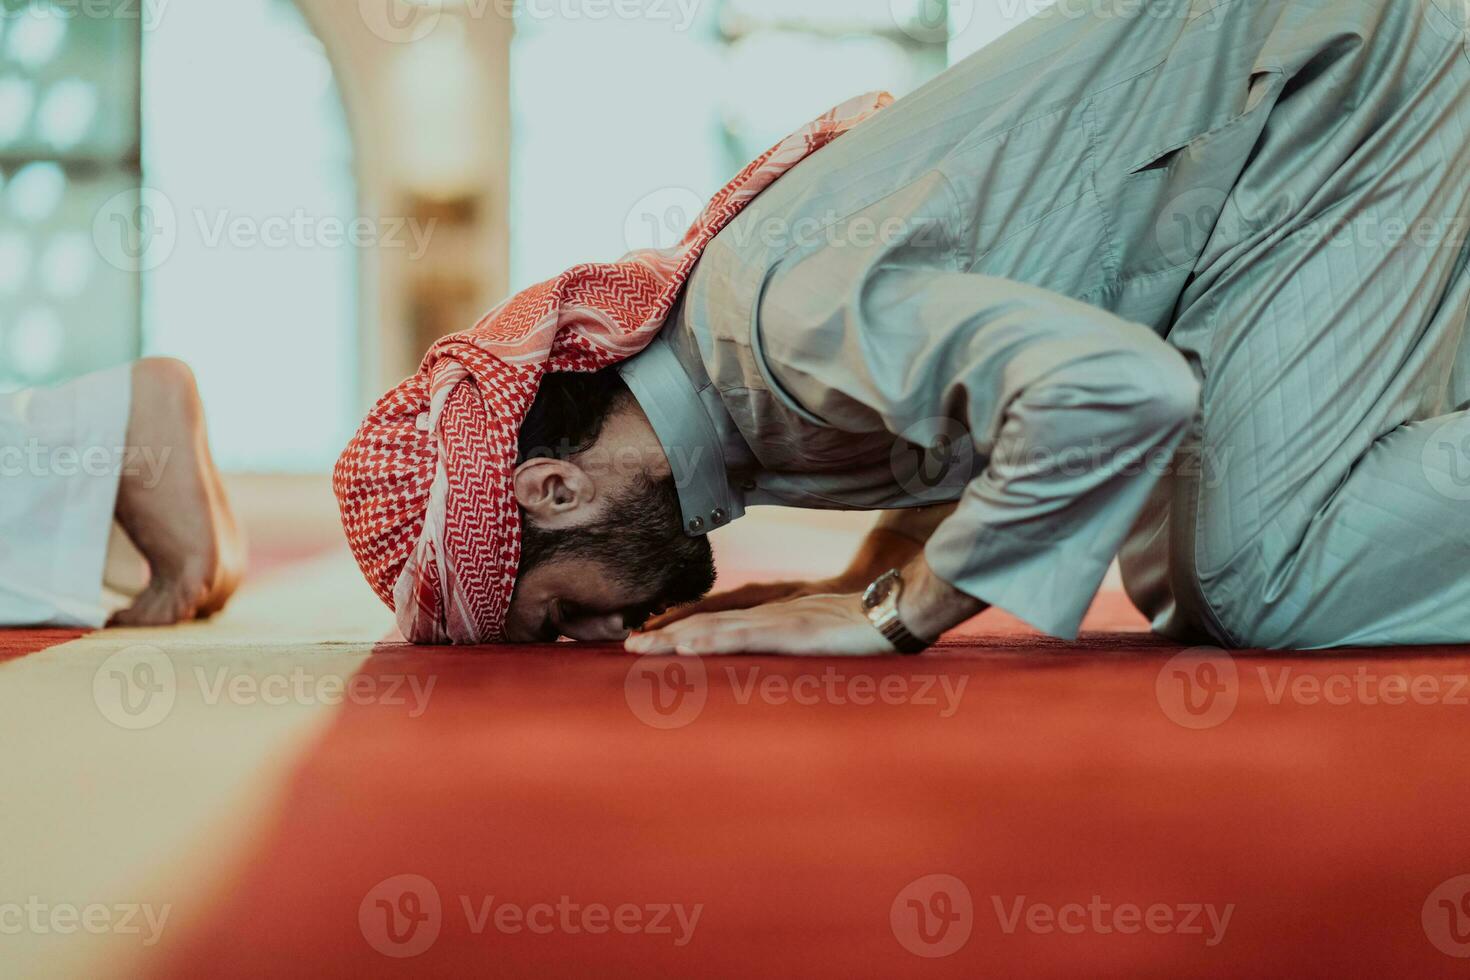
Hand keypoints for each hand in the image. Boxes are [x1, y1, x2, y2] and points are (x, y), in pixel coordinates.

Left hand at [626, 593, 894, 656]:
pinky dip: (712, 640)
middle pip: (708, 619)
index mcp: (774, 612)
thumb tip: (771, 650)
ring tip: (642, 645)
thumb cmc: (863, 624)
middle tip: (628, 643)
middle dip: (666, 631)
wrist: (899, 609)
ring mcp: (779, 620)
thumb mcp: (818, 631)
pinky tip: (686, 646)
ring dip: (676, 636)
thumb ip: (791, 635)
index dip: (683, 623)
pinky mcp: (792, 632)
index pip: (718, 617)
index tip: (650, 634)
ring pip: (717, 627)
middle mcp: (769, 612)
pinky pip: (744, 636)